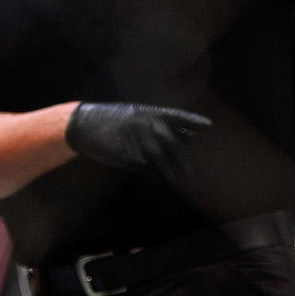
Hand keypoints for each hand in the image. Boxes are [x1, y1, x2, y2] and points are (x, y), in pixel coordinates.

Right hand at [65, 103, 210, 178]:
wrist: (85, 124)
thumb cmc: (111, 119)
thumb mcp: (135, 115)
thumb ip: (157, 123)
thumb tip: (182, 136)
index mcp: (151, 112)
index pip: (179, 116)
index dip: (194, 122)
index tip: (209, 126)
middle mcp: (148, 126)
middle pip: (173, 145)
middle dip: (183, 160)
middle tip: (192, 173)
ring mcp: (140, 141)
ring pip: (162, 161)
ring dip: (171, 173)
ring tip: (178, 181)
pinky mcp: (130, 156)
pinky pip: (148, 170)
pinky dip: (155, 177)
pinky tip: (159, 182)